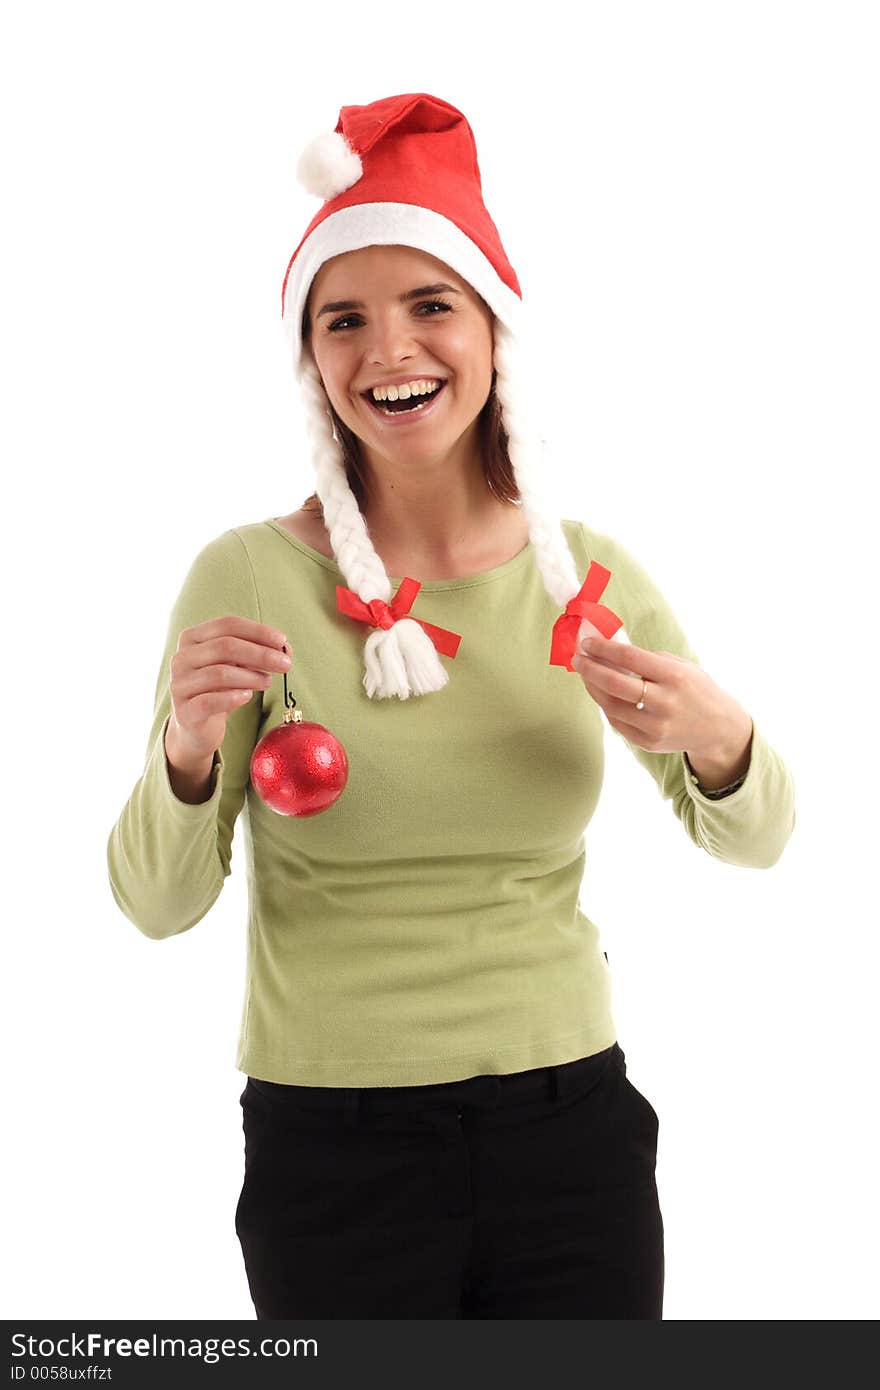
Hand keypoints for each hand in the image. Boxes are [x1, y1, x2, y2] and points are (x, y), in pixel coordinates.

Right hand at [167, 616, 290, 763]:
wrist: (196, 726)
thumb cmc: (218, 688)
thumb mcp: (235, 665)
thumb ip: (256, 652)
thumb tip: (284, 649)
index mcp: (192, 638)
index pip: (227, 624)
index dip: (258, 631)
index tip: (282, 641)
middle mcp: (181, 658)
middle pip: (225, 647)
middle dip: (261, 654)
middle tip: (286, 664)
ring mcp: (179, 685)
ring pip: (220, 674)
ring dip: (251, 677)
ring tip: (268, 682)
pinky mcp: (184, 712)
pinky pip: (210, 701)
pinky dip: (233, 697)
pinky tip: (248, 697)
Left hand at [570, 634, 746, 758]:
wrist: (718, 729)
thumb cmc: (696, 689)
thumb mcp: (682, 666)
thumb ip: (648, 659)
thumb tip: (610, 650)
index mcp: (675, 677)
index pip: (630, 658)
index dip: (603, 649)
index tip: (587, 643)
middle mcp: (665, 703)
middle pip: (615, 684)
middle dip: (590, 669)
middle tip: (577, 659)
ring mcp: (655, 726)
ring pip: (611, 706)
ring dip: (593, 688)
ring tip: (586, 675)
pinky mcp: (648, 742)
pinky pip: (617, 722)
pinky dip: (606, 706)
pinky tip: (601, 694)